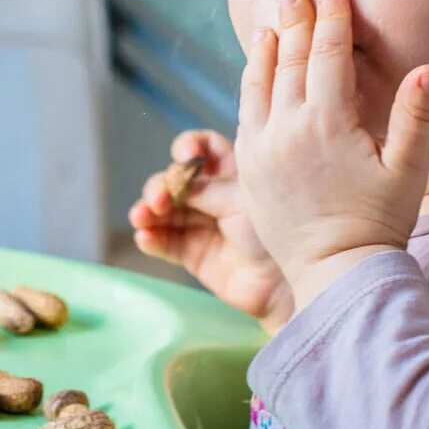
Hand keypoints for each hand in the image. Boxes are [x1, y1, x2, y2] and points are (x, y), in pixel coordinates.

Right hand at [129, 130, 293, 332]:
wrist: (286, 283)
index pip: (204, 148)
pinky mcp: (192, 254)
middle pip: (173, 180)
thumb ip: (206, 190)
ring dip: (146, 210)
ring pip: (162, 211)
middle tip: (160, 200)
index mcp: (232, 173)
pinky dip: (150, 238)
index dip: (189, 145)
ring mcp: (200, 225)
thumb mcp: (243, 200)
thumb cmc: (274, 233)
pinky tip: (145, 237)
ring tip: (142, 217)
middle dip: (161, 185)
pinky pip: (163, 243)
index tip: (184, 154)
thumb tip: (174, 183)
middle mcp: (212, 196)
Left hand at [234, 0, 428, 309]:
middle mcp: (287, 129)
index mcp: (327, 124)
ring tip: (273, 19)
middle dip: (296, 20)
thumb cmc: (380, 222)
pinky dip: (252, 83)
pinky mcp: (249, 166)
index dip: (331, 19)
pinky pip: (245, 112)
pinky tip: (258, 70)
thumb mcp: (408, 169)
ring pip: (260, 83)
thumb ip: (417, 115)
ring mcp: (262, 148)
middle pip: (290, 61)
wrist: (336, 273)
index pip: (327, 56)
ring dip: (268, 48)